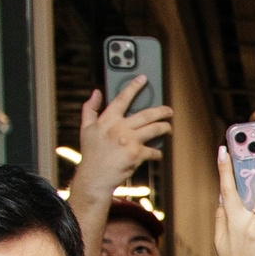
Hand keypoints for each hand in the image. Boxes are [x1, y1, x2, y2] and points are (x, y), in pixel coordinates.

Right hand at [73, 79, 172, 203]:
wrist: (95, 177)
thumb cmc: (91, 153)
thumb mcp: (85, 128)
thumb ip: (90, 108)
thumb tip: (96, 92)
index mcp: (107, 119)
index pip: (122, 98)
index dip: (134, 86)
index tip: (143, 78)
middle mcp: (119, 128)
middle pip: (146, 114)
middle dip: (161, 111)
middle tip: (169, 110)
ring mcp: (129, 140)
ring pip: (154, 129)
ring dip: (165, 128)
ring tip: (168, 128)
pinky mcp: (136, 154)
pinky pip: (153, 151)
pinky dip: (157, 153)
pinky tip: (157, 154)